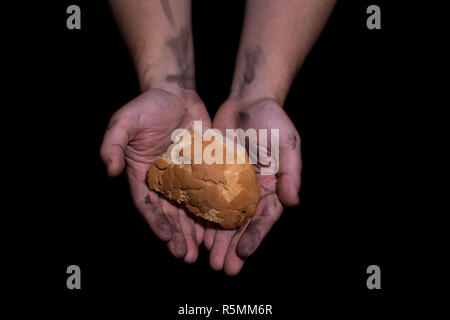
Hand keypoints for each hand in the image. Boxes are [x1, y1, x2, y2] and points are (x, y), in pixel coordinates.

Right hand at [100, 87, 210, 262]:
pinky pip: (209, 193)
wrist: (176, 94)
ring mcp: (185, 177)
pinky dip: (214, 209)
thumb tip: (110, 170)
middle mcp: (164, 181)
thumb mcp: (124, 122)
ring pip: (191, 209)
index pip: (148, 204)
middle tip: (186, 256)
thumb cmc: (147, 106)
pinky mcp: (204, 170)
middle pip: (170, 214)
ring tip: (203, 250)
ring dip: (196, 231)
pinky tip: (222, 225)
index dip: (155, 222)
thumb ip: (112, 144)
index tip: (166, 238)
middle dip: (178, 235)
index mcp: (144, 175)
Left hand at [205, 97, 301, 274]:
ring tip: (207, 260)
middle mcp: (250, 192)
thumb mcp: (288, 144)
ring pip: (222, 218)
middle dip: (232, 247)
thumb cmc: (273, 122)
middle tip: (223, 268)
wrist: (247, 103)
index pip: (264, 218)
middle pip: (242, 225)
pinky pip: (205, 200)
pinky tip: (194, 234)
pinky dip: (200, 217)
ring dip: (215, 240)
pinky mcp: (212, 176)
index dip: (255, 236)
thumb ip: (291, 173)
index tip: (243, 253)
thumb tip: (292, 202)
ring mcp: (231, 186)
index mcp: (271, 188)